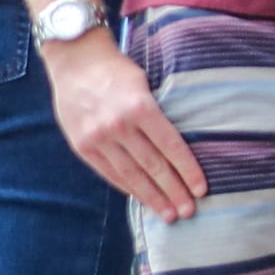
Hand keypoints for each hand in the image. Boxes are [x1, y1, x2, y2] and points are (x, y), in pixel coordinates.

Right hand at [50, 31, 206, 220]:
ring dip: (152, 197)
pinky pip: (109, 172)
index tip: (201, 189)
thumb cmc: (116, 70)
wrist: (74, 60)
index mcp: (139, 107)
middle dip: (174, 191)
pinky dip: (127, 186)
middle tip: (190, 211)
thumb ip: (156, 114)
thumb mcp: (143, 83)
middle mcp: (118, 125)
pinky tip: (141, 197)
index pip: (171, 146)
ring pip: (131, 174)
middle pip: (153, 165)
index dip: (188, 170)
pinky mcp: (82, 144)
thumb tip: (177, 147)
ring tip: (169, 214)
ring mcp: (98, 137)